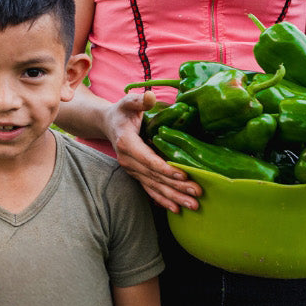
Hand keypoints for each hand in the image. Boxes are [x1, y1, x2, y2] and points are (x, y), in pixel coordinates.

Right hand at [106, 91, 202, 212]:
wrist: (108, 124)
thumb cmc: (122, 111)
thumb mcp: (128, 102)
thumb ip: (139, 100)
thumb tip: (150, 96)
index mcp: (127, 143)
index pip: (148, 159)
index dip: (166, 169)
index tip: (184, 175)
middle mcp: (128, 160)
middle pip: (155, 177)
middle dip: (177, 187)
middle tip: (197, 193)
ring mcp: (131, 170)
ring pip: (154, 186)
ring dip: (174, 197)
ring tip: (192, 205)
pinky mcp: (136, 174)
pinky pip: (149, 190)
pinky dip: (162, 200)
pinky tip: (176, 209)